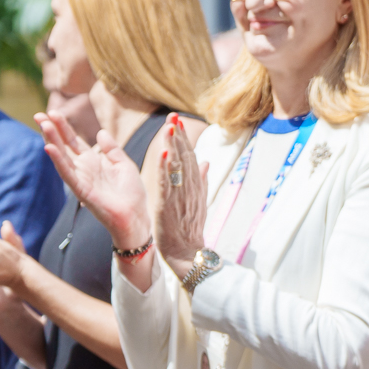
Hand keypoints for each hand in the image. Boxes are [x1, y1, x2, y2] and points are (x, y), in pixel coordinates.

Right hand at [39, 111, 148, 248]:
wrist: (136, 217)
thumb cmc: (131, 194)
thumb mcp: (124, 165)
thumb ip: (111, 149)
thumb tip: (100, 132)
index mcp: (94, 162)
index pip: (74, 141)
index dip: (64, 127)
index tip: (52, 112)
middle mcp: (84, 168)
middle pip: (64, 145)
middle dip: (52, 130)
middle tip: (38, 114)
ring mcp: (81, 179)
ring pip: (62, 156)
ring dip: (52, 140)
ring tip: (43, 125)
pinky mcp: (81, 190)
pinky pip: (67, 174)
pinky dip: (58, 161)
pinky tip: (49, 148)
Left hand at [154, 114, 207, 278]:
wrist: (188, 252)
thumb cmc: (190, 229)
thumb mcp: (199, 202)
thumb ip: (201, 181)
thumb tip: (205, 162)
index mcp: (195, 186)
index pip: (190, 157)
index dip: (183, 139)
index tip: (178, 121)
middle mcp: (190, 188)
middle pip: (185, 157)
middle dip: (178, 136)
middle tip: (173, 116)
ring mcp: (180, 196)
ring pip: (177, 166)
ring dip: (173, 146)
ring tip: (169, 127)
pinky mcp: (169, 206)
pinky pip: (167, 184)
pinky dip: (165, 168)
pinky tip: (163, 154)